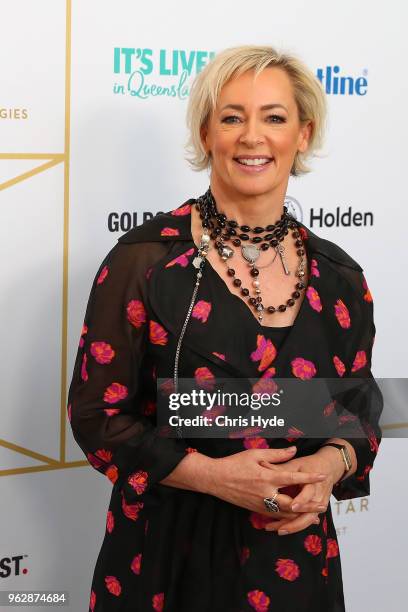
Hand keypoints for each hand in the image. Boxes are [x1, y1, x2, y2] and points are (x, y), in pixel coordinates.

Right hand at [208, 446, 327, 518]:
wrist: (215, 479)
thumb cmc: (234, 463)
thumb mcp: (255, 454)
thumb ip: (276, 454)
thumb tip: (293, 450)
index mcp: (267, 477)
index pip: (293, 478)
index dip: (309, 477)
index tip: (322, 476)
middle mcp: (265, 493)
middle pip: (292, 504)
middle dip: (309, 505)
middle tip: (322, 505)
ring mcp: (260, 504)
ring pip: (284, 513)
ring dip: (300, 515)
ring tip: (314, 515)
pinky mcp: (255, 510)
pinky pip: (274, 516)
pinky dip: (286, 517)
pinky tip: (294, 517)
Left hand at [259, 447, 344, 534]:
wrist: (327, 469)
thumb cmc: (308, 465)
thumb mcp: (295, 465)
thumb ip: (280, 468)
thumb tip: (262, 464)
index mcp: (314, 483)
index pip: (308, 494)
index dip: (301, 501)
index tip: (292, 506)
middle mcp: (318, 497)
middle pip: (308, 515)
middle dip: (294, 523)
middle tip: (279, 528)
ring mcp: (318, 506)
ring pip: (306, 521)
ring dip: (292, 527)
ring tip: (277, 530)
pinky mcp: (316, 511)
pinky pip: (305, 521)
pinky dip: (294, 525)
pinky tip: (282, 529)